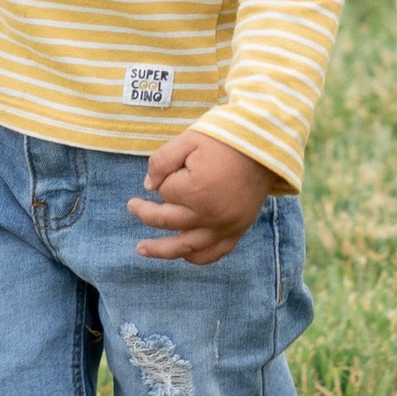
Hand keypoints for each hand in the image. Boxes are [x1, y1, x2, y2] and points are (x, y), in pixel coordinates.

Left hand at [126, 130, 274, 265]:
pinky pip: (214, 253)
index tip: (175, 165)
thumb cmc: (225, 139)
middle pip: (167, 220)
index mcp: (195, 191)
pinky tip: (183, 255)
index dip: (164, 178)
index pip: (164, 192)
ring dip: (161, 250)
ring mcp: (224, 226)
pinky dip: (196, 257)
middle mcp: (209, 215)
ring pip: (186, 247)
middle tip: (131, 206)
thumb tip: (148, 187)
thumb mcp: (188, 140)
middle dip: (145, 212)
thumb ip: (162, 161)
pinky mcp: (237, 231)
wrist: (265, 147)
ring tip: (141, 249)